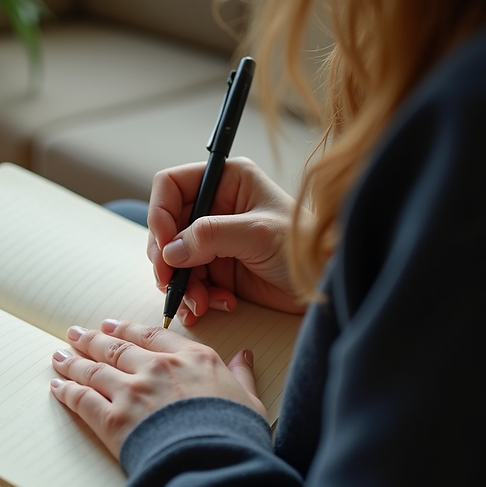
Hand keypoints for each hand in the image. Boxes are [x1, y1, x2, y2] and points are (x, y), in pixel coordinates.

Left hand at [49, 319, 264, 458]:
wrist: (215, 463)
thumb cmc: (236, 434)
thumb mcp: (248, 400)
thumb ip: (240, 375)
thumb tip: (243, 357)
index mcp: (191, 358)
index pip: (151, 335)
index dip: (127, 329)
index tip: (111, 325)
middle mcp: (157, 368)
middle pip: (115, 348)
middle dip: (92, 339)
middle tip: (75, 333)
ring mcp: (132, 392)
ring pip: (94, 370)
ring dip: (73, 362)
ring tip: (59, 355)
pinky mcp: (113, 420)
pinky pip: (83, 400)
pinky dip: (67, 392)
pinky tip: (58, 387)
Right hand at [148, 158, 307, 324]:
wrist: (325, 282)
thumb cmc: (303, 246)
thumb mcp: (257, 234)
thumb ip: (210, 236)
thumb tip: (171, 250)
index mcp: (226, 181)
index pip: (170, 185)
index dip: (159, 213)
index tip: (163, 244)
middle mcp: (215, 207)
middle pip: (165, 226)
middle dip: (166, 258)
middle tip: (169, 282)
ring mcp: (214, 239)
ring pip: (173, 259)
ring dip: (181, 284)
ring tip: (200, 302)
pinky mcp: (217, 267)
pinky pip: (189, 281)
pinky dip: (194, 297)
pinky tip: (212, 305)